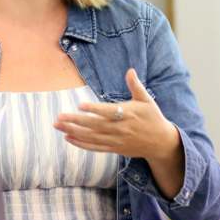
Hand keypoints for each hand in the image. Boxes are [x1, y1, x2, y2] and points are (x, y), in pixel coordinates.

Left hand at [54, 68, 180, 161]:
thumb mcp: (147, 100)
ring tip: (58, 126)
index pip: (109, 112)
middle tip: (59, 117)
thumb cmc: (153, 118)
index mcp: (128, 114)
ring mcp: (116, 140)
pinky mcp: (114, 149)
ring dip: (74, 132)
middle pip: (95, 125)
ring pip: (92, 137)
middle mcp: (120, 128)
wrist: (161, 143)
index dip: (95, 109)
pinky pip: (95, 147)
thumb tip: (130, 70)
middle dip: (75, 121)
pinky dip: (81, 144)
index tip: (81, 105)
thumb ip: (136, 85)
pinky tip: (68, 138)